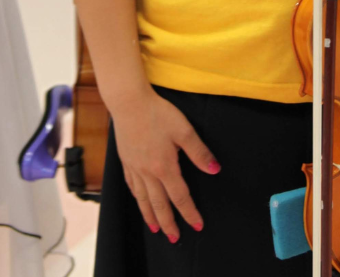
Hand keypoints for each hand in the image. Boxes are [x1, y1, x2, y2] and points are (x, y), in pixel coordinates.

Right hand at [111, 88, 219, 241]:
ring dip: (150, 216)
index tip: (197, 225)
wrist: (129, 101)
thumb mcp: (183, 129)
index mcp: (164, 166)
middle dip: (169, 223)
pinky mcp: (125, 159)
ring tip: (156, 229)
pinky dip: (136, 197)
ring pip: (143, 199)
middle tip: (175, 238)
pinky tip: (138, 200)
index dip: (189, 212)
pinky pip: (131, 185)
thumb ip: (198, 151)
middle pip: (159, 204)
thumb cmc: (157, 113)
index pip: (180, 197)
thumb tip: (214, 170)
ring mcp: (134, 167)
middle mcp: (148, 172)